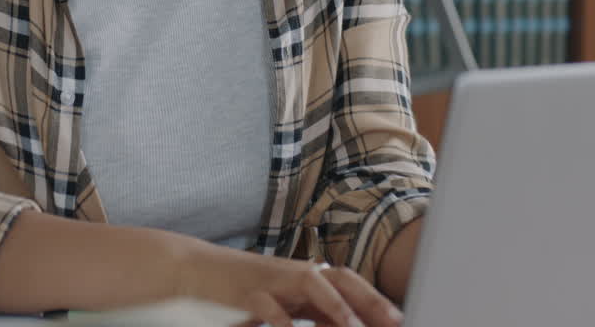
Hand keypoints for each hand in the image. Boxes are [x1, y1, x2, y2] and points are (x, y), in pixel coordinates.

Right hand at [178, 246, 402, 326]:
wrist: (193, 273)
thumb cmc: (241, 294)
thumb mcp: (284, 307)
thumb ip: (314, 315)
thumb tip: (347, 325)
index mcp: (307, 280)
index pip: (351, 288)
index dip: (377, 303)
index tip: (401, 319)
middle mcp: (295, 275)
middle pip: (342, 279)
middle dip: (371, 300)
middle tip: (396, 321)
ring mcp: (272, 279)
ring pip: (312, 283)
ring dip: (336, 305)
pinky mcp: (247, 291)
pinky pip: (270, 305)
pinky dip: (283, 321)